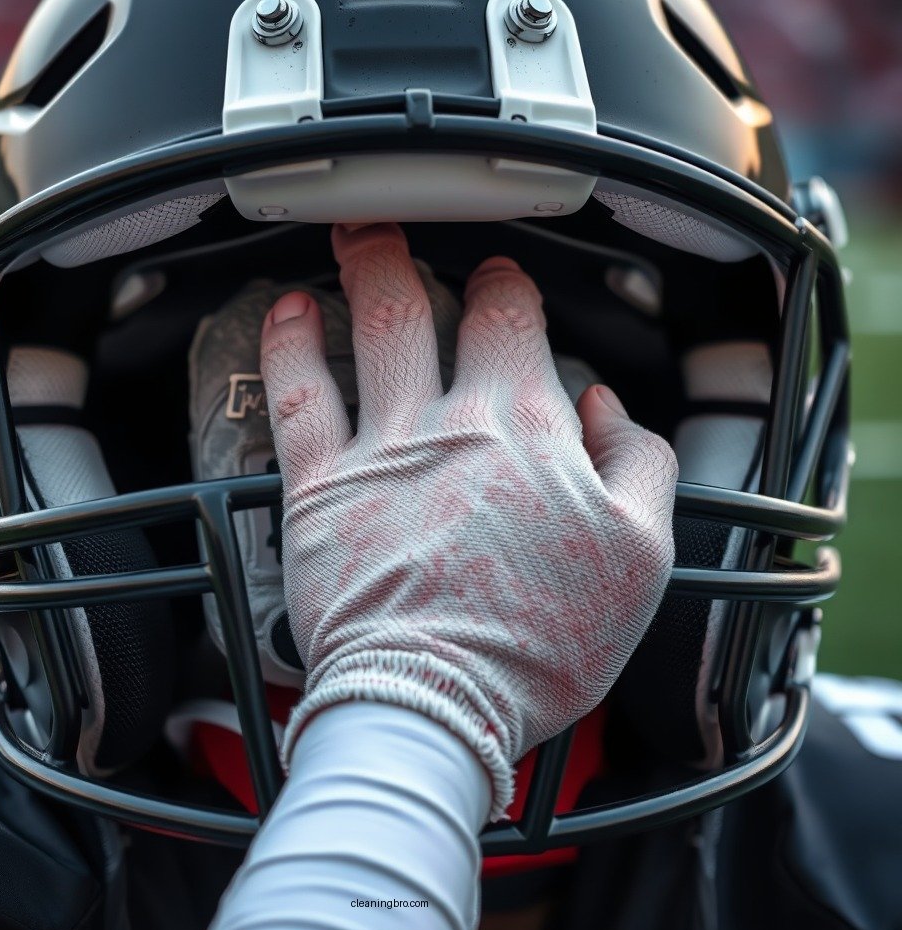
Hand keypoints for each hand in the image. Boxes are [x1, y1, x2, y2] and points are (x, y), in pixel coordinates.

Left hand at [259, 223, 677, 816]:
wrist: (435, 700)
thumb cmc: (536, 643)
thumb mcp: (641, 556)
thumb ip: (637, 462)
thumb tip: (604, 404)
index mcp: (529, 428)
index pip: (517, 323)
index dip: (511, 289)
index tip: (506, 285)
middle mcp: (452, 421)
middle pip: (440, 308)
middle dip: (432, 254)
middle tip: (421, 229)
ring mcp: (380, 448)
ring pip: (370, 326)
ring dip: (363, 267)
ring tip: (354, 234)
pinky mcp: (318, 486)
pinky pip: (296, 394)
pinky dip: (288, 342)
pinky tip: (287, 310)